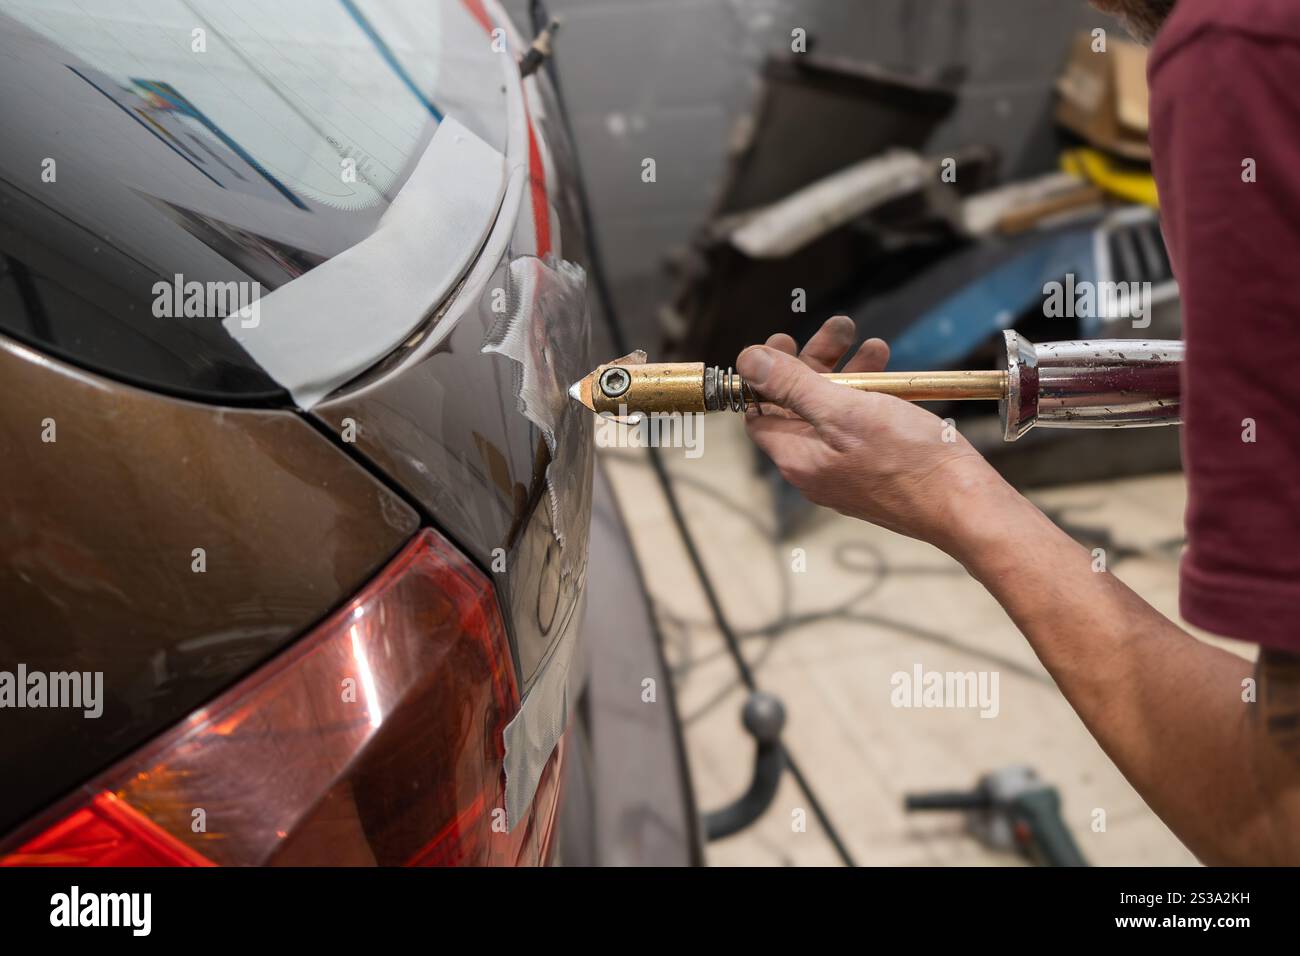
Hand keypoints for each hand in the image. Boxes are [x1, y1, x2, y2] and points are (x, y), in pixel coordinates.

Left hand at [737, 316, 1012, 552]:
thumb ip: (792, 386)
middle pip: (800, 406)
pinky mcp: (876, 469)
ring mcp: (846, 470)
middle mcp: (815, 468)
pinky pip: (861, 426)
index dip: (766, 374)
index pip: (760, 412)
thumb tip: (747, 361)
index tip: (784, 341)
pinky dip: (871, 395)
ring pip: (835, 411)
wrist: (966, 506)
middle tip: (839, 329)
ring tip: (875, 344)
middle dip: (817, 362)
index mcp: (797, 458)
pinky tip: (891, 373)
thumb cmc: (909, 462)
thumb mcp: (845, 412)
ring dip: (850, 372)